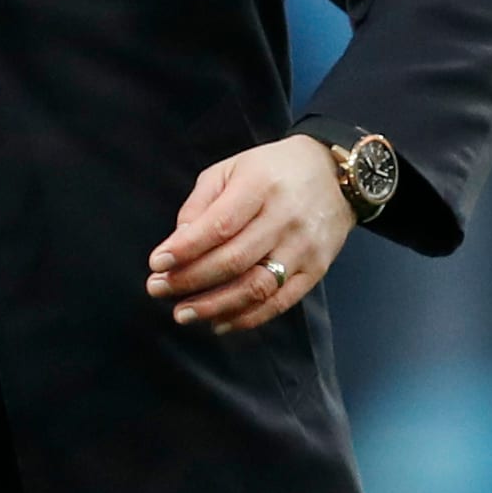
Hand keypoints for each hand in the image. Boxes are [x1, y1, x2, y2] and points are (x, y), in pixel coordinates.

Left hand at [146, 136, 354, 333]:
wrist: (335, 175)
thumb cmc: (271, 170)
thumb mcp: (230, 170)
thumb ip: (200, 204)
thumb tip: (176, 243)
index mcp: (259, 186)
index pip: (219, 226)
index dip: (185, 248)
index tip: (156, 263)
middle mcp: (285, 219)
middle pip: (233, 260)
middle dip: (189, 280)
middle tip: (157, 289)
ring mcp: (303, 248)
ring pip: (256, 287)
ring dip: (215, 306)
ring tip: (182, 313)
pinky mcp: (316, 270)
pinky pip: (280, 302)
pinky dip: (247, 318)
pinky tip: (218, 322)